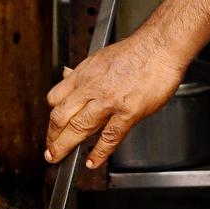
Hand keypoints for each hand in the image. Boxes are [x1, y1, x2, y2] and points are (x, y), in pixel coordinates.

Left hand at [45, 30, 185, 167]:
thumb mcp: (100, 57)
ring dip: (64, 146)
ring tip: (58, 158)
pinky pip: (109, 137)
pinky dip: (98, 153)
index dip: (51, 117)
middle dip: (51, 137)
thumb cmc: (136, 51)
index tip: (52, 127)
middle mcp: (92, 87)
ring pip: (78, 127)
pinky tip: (91, 162)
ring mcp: (109, 101)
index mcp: (84, 74)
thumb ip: (82, 72)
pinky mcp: (128, 112)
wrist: (159, 46)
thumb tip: (66, 75)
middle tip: (50, 150)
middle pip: (60, 117)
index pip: (55, 99)